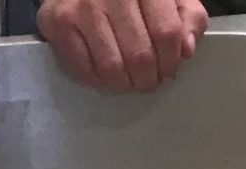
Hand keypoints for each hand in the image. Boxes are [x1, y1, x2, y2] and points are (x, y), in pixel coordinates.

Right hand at [37, 0, 205, 91]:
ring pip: (113, 69)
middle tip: (147, 80)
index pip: (166, 33)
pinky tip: (103, 70)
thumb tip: (186, 48)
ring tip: (128, 79)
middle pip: (140, 56)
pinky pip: (85, 70)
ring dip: (124, 84)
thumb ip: (187, 16)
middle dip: (148, 79)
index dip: (170, 61)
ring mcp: (83, 6)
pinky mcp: (59, 22)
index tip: (168, 69)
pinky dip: (98, 80)